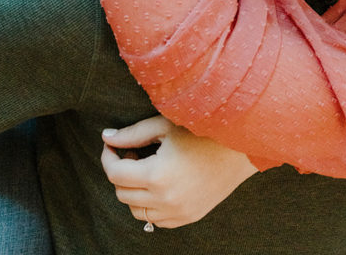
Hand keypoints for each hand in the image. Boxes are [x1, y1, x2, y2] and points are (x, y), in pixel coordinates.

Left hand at [101, 115, 257, 227]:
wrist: (239, 148)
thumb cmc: (202, 131)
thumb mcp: (165, 126)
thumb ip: (132, 134)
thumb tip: (106, 137)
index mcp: (157, 175)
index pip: (115, 174)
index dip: (108, 157)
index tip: (112, 144)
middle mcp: (165, 199)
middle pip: (122, 193)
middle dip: (120, 171)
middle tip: (133, 152)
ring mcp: (177, 213)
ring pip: (136, 210)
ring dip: (132, 190)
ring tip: (146, 167)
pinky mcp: (188, 218)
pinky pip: (155, 219)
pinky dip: (150, 204)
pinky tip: (160, 182)